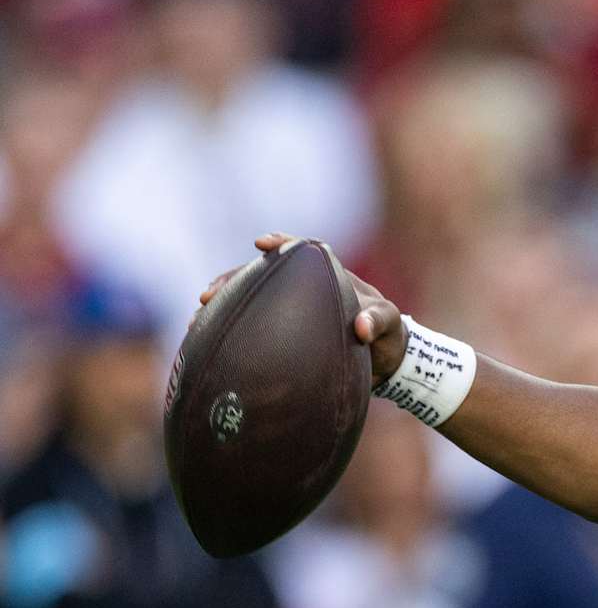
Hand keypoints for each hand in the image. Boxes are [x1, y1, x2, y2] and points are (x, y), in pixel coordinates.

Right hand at [198, 234, 408, 382]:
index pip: (302, 253)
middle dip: (232, 281)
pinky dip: (231, 333)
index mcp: (330, 277)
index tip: (260, 243)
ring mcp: (293, 312)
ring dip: (224, 308)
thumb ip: (379, 320)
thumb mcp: (391, 325)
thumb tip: (360, 327)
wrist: (386, 364)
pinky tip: (207, 346)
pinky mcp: (284, 334)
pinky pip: (254, 329)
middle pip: (263, 277)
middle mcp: (306, 291)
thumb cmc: (390, 336)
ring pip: (252, 302)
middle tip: (207, 295)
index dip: (281, 245)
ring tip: (196, 321)